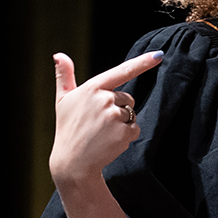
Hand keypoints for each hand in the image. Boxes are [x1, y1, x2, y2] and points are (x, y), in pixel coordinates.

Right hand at [48, 51, 162, 193]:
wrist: (73, 162)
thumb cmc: (68, 128)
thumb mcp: (63, 100)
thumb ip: (64, 76)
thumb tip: (58, 55)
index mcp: (92, 88)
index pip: (122, 71)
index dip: (143, 62)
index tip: (159, 55)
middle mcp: (104, 99)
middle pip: (128, 99)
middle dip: (118, 109)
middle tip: (99, 122)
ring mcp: (114, 116)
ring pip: (131, 115)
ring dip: (121, 124)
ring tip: (102, 133)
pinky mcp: (123, 132)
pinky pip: (135, 129)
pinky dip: (126, 136)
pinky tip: (109, 142)